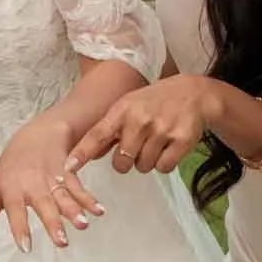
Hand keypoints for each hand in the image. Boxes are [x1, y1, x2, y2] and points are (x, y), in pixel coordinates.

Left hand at [0, 114, 102, 257]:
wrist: (39, 133)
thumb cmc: (12, 166)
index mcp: (11, 187)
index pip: (14, 208)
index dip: (20, 227)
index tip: (26, 247)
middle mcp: (32, 182)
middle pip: (43, 203)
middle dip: (53, 222)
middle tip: (61, 242)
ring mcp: (52, 177)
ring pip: (63, 195)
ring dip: (74, 210)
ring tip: (83, 225)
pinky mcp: (69, 174)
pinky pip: (79, 188)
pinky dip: (89, 200)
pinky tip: (98, 210)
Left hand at [67, 75, 219, 176]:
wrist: (193, 93)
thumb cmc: (154, 101)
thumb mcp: (128, 106)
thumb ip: (109, 129)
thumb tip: (89, 154)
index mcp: (122, 110)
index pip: (97, 135)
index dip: (82, 153)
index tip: (68, 168)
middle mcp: (140, 120)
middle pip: (121, 163)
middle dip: (126, 161)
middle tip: (137, 146)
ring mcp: (161, 130)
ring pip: (143, 167)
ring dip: (147, 161)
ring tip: (155, 142)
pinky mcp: (181, 141)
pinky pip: (164, 167)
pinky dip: (164, 163)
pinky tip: (168, 146)